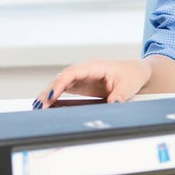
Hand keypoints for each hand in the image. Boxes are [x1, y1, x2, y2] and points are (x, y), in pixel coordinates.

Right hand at [34, 58, 152, 107]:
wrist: (136, 72)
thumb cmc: (131, 75)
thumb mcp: (128, 87)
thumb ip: (119, 96)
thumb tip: (112, 105)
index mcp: (94, 66)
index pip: (72, 73)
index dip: (60, 83)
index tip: (53, 95)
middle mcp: (84, 70)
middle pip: (61, 78)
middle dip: (49, 91)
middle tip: (39, 106)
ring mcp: (81, 77)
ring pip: (60, 83)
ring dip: (48, 94)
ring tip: (38, 107)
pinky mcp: (81, 85)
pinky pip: (64, 89)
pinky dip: (54, 96)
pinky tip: (46, 105)